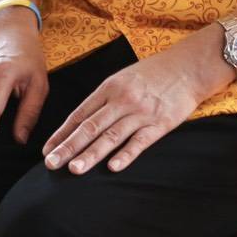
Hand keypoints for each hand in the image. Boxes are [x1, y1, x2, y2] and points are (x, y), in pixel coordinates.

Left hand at [42, 37, 222, 174]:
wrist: (189, 66)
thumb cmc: (153, 73)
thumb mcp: (123, 78)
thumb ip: (104, 99)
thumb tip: (80, 122)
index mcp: (110, 87)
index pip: (80, 114)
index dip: (62, 134)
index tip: (47, 150)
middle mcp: (122, 99)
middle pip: (91, 126)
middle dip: (68, 147)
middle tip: (51, 164)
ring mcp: (141, 112)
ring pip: (111, 136)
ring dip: (91, 154)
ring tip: (74, 169)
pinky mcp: (161, 123)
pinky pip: (141, 141)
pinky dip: (126, 154)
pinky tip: (113, 167)